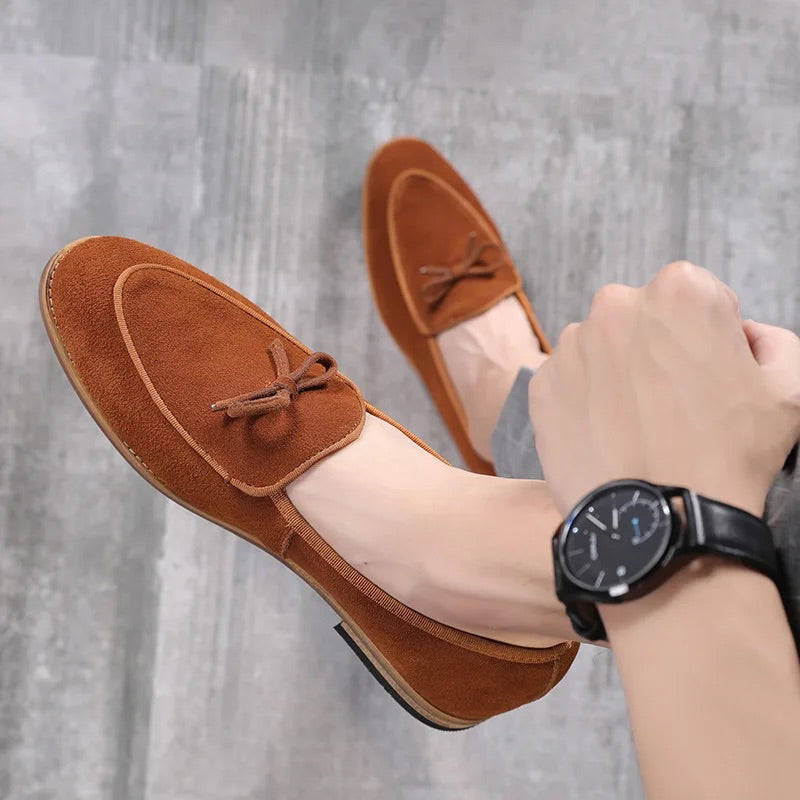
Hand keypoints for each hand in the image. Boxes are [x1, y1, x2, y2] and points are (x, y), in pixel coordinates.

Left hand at [528, 261, 799, 518]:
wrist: (660, 521)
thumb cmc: (730, 456)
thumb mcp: (789, 391)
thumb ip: (774, 342)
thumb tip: (746, 333)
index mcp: (680, 290)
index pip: (695, 297)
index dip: (707, 337)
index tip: (707, 375)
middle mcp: (615, 305)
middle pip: (641, 319)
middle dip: (656, 349)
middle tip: (672, 402)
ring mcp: (572, 346)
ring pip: (600, 349)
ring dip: (617, 373)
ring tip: (639, 424)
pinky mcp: (542, 384)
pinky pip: (568, 383)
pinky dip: (585, 402)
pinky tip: (608, 435)